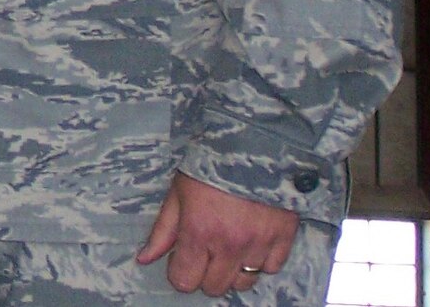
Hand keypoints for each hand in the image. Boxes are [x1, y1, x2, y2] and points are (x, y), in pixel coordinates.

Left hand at [136, 172, 297, 295]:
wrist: (254, 142)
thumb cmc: (209, 164)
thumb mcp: (178, 192)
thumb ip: (163, 230)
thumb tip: (144, 259)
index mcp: (198, 231)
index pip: (184, 280)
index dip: (180, 271)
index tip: (182, 257)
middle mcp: (229, 244)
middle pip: (214, 287)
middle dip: (205, 273)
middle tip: (206, 249)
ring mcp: (259, 244)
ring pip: (245, 283)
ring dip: (234, 270)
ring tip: (230, 245)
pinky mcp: (284, 237)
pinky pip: (272, 268)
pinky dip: (262, 260)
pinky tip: (253, 240)